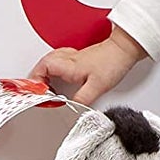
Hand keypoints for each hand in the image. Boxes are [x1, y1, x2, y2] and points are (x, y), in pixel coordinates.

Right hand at [27, 26, 147, 104]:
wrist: (125, 49)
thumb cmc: (113, 62)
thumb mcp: (97, 87)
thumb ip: (81, 101)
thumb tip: (69, 111)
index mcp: (68, 65)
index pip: (42, 70)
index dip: (34, 82)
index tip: (34, 94)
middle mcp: (68, 59)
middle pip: (42, 65)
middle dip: (35, 78)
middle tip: (35, 92)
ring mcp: (73, 56)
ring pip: (49, 61)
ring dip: (43, 72)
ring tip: (44, 87)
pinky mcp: (80, 57)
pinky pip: (59, 60)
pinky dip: (53, 69)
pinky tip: (58, 77)